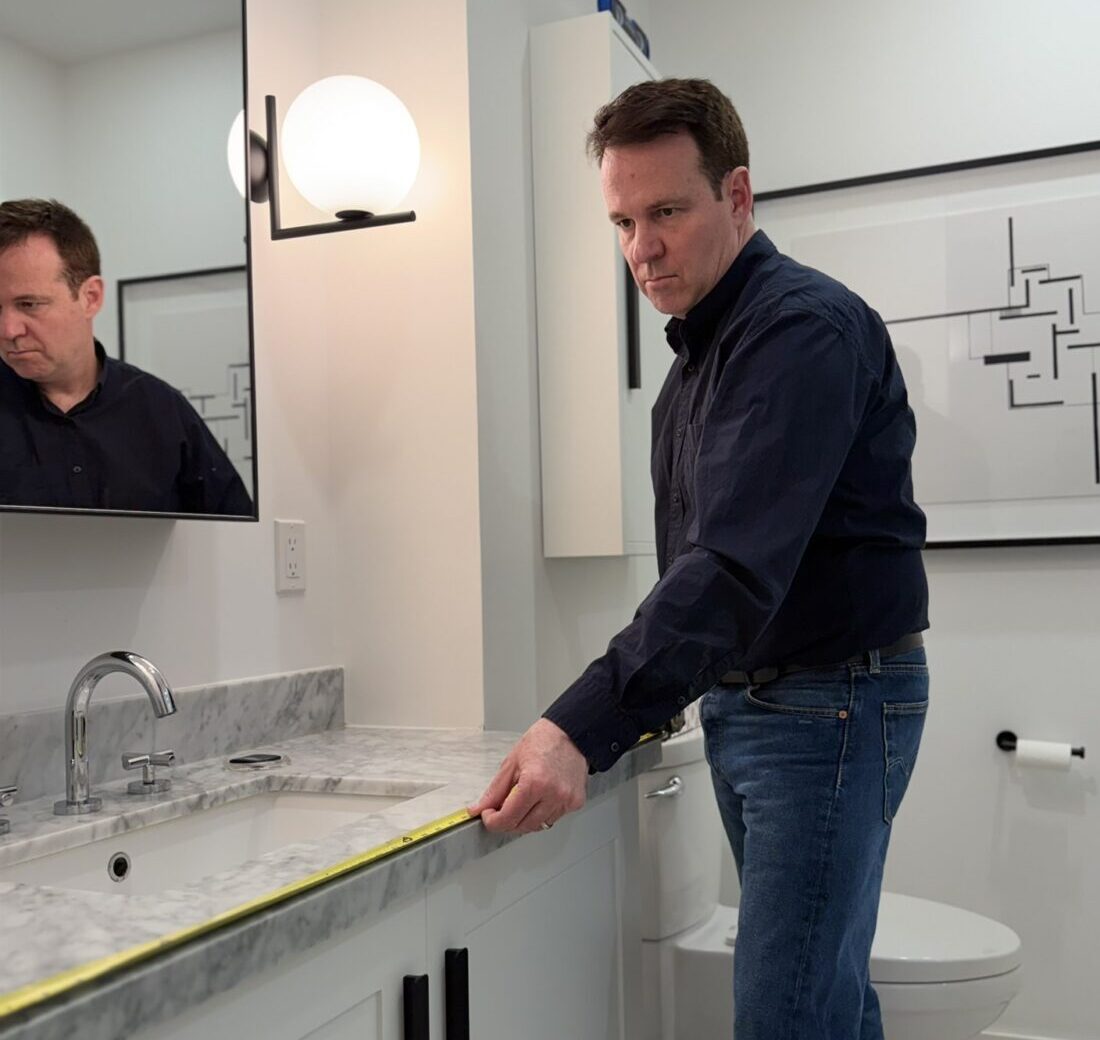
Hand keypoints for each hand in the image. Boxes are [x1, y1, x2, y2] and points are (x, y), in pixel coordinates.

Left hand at [468, 718, 587, 833]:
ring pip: (538, 826)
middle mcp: (553, 795)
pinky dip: (541, 814)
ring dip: (525, 818)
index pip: (508, 818)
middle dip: (507, 822)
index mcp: (535, 783)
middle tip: (500, 809)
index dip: (493, 822)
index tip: (488, 816)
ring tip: (523, 798)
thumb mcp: (511, 763)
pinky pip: (553, 818)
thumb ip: (494, 791)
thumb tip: (479, 808)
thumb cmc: (543, 741)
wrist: (570, 733)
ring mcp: (566, 801)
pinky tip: (540, 798)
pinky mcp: (575, 803)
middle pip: (523, 827)